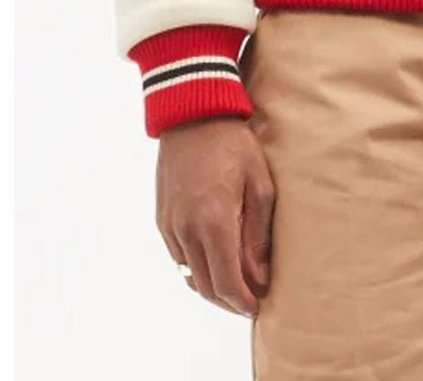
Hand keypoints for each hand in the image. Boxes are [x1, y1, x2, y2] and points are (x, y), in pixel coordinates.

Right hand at [156, 118, 274, 316]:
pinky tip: (215, 262)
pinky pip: (178, 257)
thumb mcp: (259, 184)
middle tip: (252, 301)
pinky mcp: (162, 219)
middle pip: (206, 286)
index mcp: (213, 222)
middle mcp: (186, 229)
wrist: (193, 115)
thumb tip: (260, 276)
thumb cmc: (234, 144)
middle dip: (229, 299)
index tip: (259, 306)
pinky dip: (197, 268)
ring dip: (212, 287)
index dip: (242, 301)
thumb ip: (258, 234)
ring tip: (237, 286)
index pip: (226, 281)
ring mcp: (170, 225)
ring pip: (190, 275)